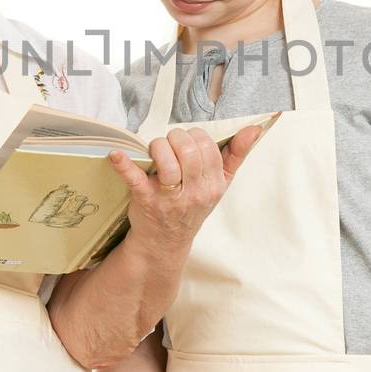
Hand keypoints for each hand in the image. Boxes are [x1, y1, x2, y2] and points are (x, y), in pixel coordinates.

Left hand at [107, 125, 261, 261]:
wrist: (164, 243)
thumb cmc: (191, 206)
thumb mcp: (219, 185)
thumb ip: (236, 155)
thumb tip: (254, 129)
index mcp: (215, 185)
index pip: (208, 146)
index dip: (193, 137)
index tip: (185, 143)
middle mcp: (196, 193)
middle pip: (189, 150)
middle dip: (175, 138)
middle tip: (168, 145)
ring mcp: (170, 198)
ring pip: (167, 160)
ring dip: (157, 147)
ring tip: (154, 152)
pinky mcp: (146, 201)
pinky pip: (135, 179)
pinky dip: (124, 165)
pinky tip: (115, 154)